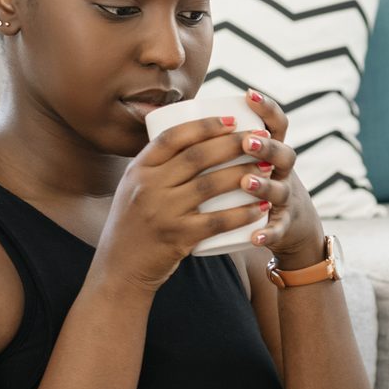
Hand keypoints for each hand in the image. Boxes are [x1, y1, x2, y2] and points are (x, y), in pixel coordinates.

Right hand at [97, 112, 295, 294]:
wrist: (119, 268)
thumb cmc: (133, 225)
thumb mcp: (134, 188)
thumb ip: (157, 167)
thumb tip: (190, 138)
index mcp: (138, 169)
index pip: (173, 137)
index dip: (204, 125)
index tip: (232, 120)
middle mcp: (148, 187)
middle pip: (197, 157)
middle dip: (233, 144)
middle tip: (261, 139)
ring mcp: (162, 212)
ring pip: (210, 185)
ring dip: (244, 174)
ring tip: (268, 167)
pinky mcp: (177, 238)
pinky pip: (216, 222)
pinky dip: (241, 213)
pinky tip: (261, 207)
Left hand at [233, 89, 326, 269]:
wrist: (285, 225)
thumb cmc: (252, 185)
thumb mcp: (248, 159)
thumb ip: (223, 139)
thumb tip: (175, 109)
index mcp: (273, 151)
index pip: (278, 124)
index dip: (267, 108)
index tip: (248, 94)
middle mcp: (283, 173)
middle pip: (284, 154)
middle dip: (266, 146)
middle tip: (248, 141)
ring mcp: (285, 199)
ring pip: (280, 191)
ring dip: (265, 186)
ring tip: (247, 182)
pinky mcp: (283, 226)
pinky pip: (277, 230)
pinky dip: (267, 233)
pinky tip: (254, 236)